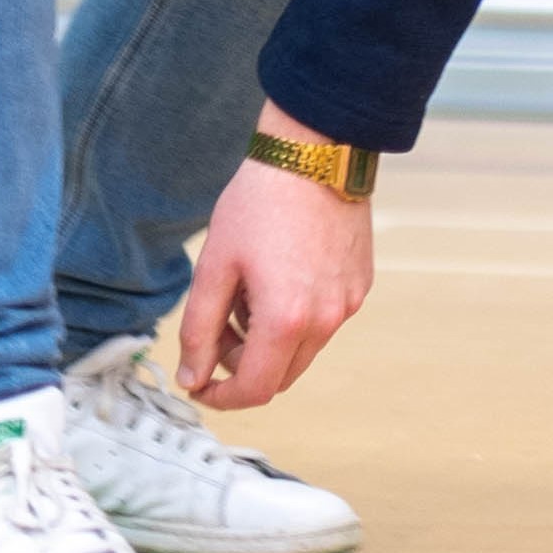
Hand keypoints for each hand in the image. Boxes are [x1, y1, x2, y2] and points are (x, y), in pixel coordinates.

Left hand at [177, 107, 375, 410]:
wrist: (314, 155)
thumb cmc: (260, 203)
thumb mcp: (214, 267)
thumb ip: (199, 330)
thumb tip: (193, 376)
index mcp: (286, 320)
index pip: (254, 389)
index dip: (221, 397)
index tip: (200, 384)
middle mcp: (326, 320)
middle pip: (280, 376)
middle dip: (243, 366)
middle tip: (218, 330)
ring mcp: (347, 303)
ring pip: (303, 350)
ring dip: (269, 341)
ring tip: (248, 294)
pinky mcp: (359, 285)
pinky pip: (324, 321)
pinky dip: (296, 318)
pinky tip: (279, 277)